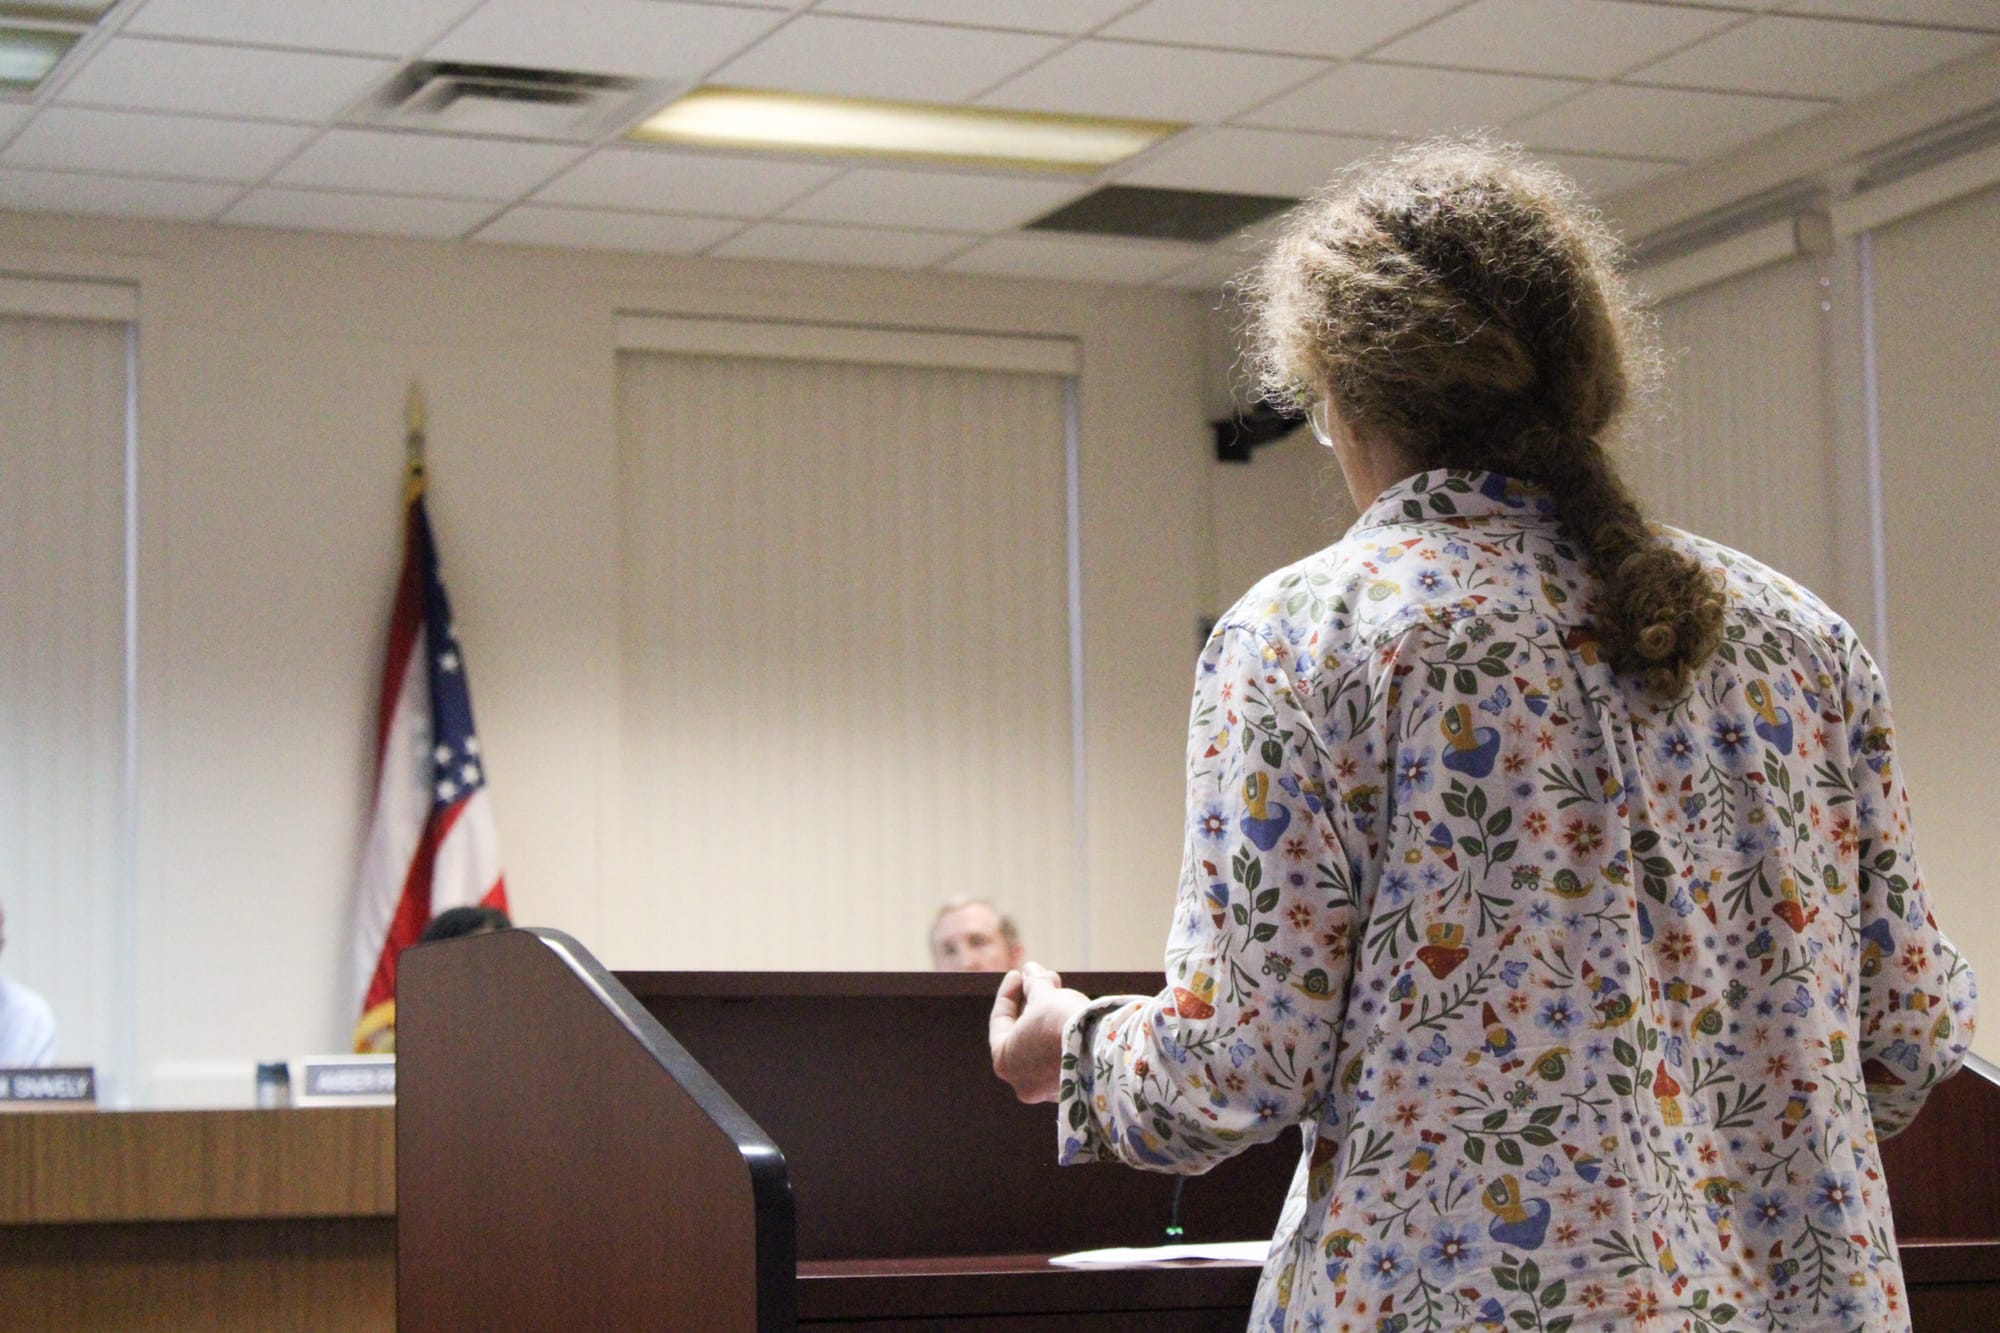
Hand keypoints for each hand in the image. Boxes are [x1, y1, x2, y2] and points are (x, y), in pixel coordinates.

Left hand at [988, 961, 1090, 1103]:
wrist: (1103, 1049)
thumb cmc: (1062, 1022)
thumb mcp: (1045, 997)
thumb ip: (1034, 984)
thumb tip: (1031, 971)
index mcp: (1005, 1062)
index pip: (1000, 1021)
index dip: (1009, 993)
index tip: (1018, 974)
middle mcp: (1024, 1083)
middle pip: (1024, 1034)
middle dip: (1033, 1003)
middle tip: (1044, 979)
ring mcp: (1050, 1090)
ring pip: (1045, 1047)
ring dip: (1050, 1018)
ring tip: (1062, 991)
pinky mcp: (1077, 1091)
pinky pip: (1064, 1058)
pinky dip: (1064, 1037)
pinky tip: (1074, 1016)